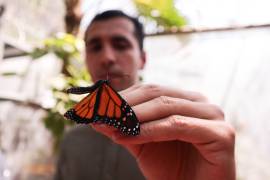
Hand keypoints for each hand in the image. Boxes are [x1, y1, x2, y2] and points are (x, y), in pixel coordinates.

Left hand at [92, 84, 235, 179]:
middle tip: (99, 113)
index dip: (123, 96)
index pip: (151, 90)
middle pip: (157, 94)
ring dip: (133, 117)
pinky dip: (149, 130)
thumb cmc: (172, 169)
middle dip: (125, 105)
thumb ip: (125, 127)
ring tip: (110, 126)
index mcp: (186, 100)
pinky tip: (127, 137)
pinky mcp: (221, 134)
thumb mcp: (143, 143)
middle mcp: (201, 103)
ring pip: (166, 107)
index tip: (97, 105)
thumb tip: (98, 116)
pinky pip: (177, 125)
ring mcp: (214, 116)